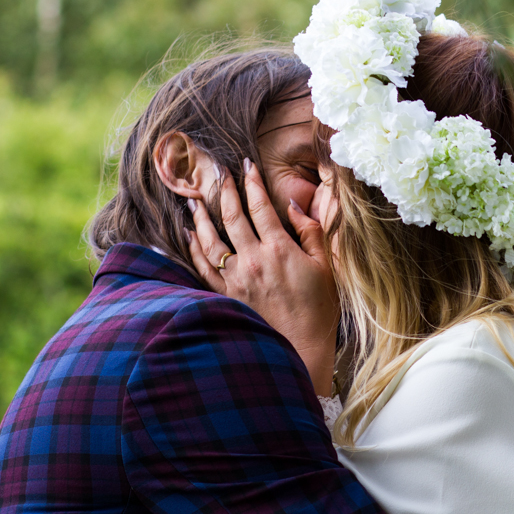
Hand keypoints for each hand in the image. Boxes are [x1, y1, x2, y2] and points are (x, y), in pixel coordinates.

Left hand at [188, 159, 339, 394]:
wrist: (301, 348)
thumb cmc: (318, 309)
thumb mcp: (324, 267)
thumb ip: (310, 232)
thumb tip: (294, 206)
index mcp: (280, 249)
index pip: (261, 207)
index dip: (253, 183)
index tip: (247, 165)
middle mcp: (253, 260)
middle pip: (232, 217)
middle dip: (224, 191)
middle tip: (218, 172)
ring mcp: (236, 278)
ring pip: (211, 240)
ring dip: (201, 217)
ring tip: (194, 199)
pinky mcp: (226, 295)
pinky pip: (203, 267)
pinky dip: (193, 249)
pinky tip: (189, 235)